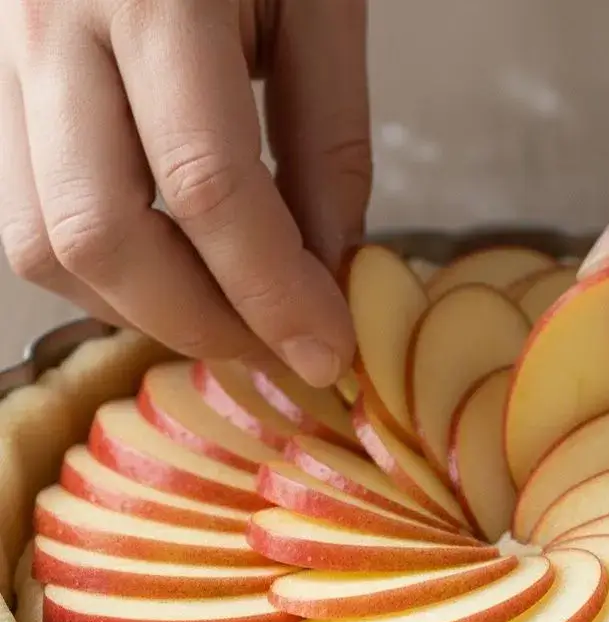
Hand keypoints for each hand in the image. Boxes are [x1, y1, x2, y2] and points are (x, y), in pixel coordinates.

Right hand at [0, 0, 369, 385]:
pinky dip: (103, 273)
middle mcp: (47, 18)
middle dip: (202, 324)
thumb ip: (328, 141)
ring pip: (42, 241)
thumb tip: (327, 272)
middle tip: (280, 349)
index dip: (274, 294)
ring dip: (144, 310)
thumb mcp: (318, 1)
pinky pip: (22, 213)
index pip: (210, 187)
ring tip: (232, 317)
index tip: (329, 351)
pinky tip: (172, 271)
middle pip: (99, 235)